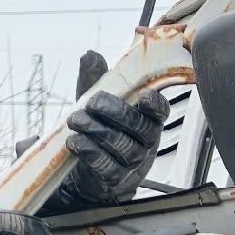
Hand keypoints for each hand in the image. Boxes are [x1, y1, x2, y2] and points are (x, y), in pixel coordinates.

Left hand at [54, 91, 167, 207]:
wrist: (85, 168)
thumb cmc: (97, 128)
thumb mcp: (94, 101)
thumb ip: (94, 80)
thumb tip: (90, 55)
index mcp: (146, 119)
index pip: (160, 111)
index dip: (155, 105)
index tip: (144, 96)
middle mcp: (145, 142)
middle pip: (140, 127)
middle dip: (115, 112)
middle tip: (91, 103)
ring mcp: (133, 163)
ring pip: (123, 146)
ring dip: (96, 130)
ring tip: (75, 120)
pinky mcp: (116, 179)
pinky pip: (107, 167)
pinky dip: (90, 152)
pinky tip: (75, 142)